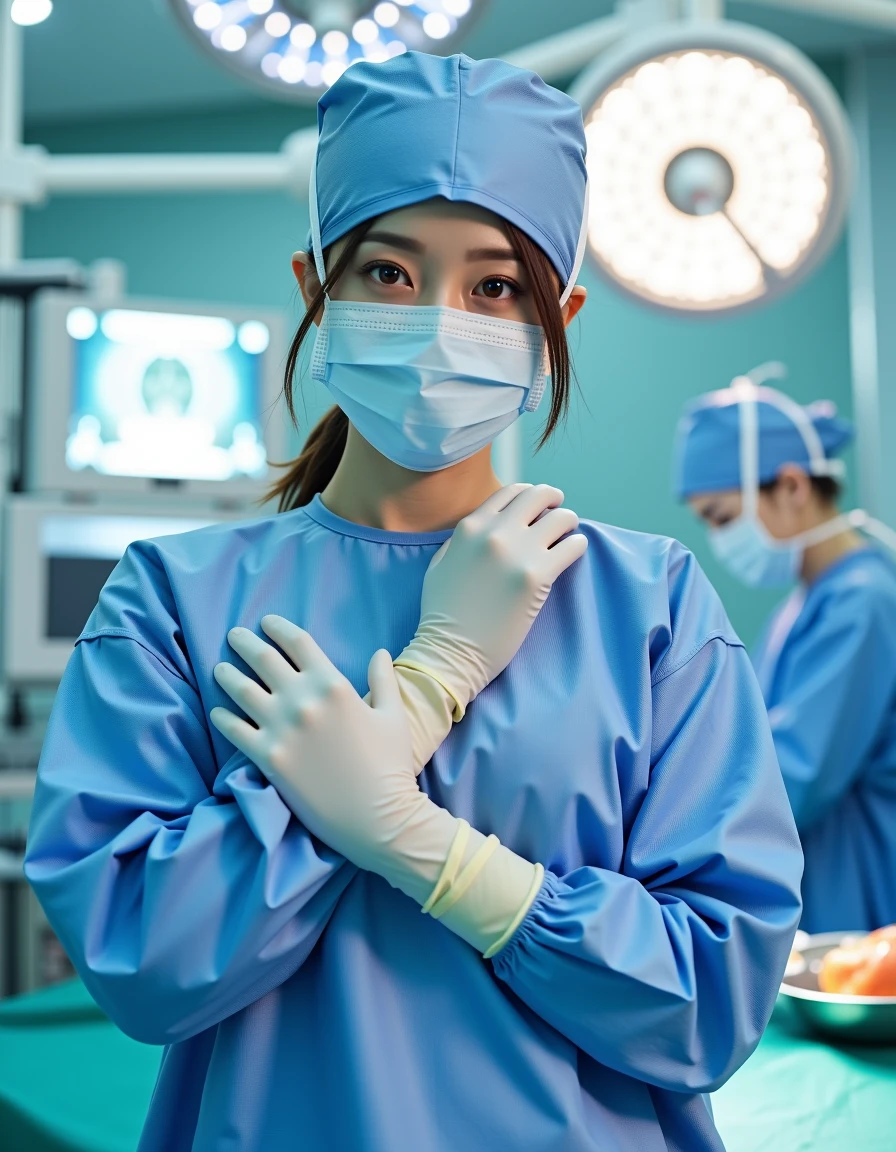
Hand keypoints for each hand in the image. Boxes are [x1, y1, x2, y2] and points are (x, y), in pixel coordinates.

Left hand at [209, 616, 424, 879]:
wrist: (379, 817)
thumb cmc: (391, 766)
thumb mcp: (393, 716)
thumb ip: (384, 680)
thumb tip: (379, 653)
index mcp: (334, 685)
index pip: (298, 643)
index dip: (278, 628)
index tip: (266, 623)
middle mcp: (304, 701)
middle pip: (264, 659)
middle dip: (245, 643)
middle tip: (234, 636)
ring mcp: (283, 730)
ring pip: (243, 690)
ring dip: (227, 675)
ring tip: (219, 668)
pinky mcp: (269, 759)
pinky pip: (235, 731)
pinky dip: (223, 717)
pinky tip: (218, 711)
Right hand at [395, 483, 587, 712]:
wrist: (451, 650)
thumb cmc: (442, 613)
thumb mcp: (441, 564)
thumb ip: (463, 540)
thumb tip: (487, 528)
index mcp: (470, 527)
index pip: (511, 492)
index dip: (529, 496)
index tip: (538, 507)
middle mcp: (495, 532)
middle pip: (539, 496)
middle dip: (553, 502)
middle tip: (560, 516)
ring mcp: (517, 552)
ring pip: (561, 517)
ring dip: (568, 524)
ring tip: (568, 536)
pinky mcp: (536, 576)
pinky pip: (572, 546)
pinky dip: (577, 546)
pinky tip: (573, 553)